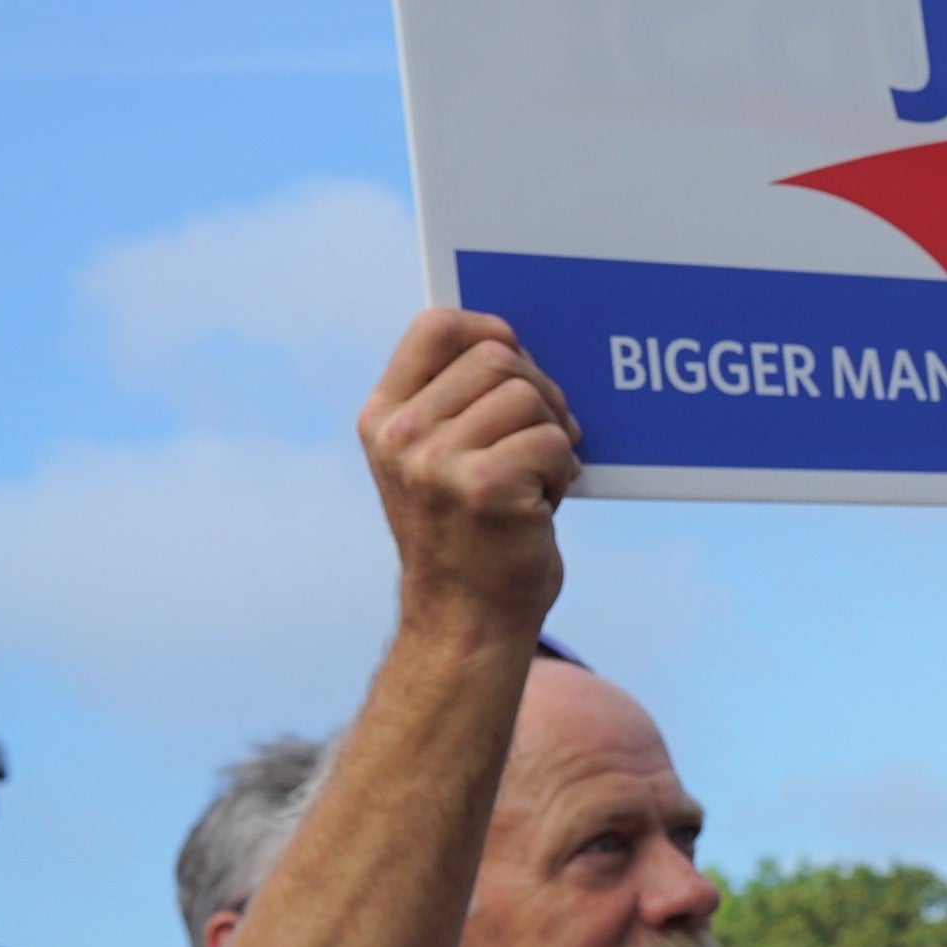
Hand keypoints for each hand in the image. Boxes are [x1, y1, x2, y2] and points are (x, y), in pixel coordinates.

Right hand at [358, 310, 578, 638]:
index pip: (435, 328)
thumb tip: (516, 343)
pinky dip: (562, 470)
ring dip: (551, 435)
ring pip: (528, 397)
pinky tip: (544, 502)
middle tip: (544, 434)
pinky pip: (550, 440)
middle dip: (539, 391)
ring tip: (537, 476)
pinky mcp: (483, 488)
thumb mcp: (436, 459)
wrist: (465, 619)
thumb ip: (458, 402)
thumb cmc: (467, 532)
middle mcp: (401, 436)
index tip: (516, 356)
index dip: (489, 328)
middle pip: (497, 357)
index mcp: (384, 418)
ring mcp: (436, 462)